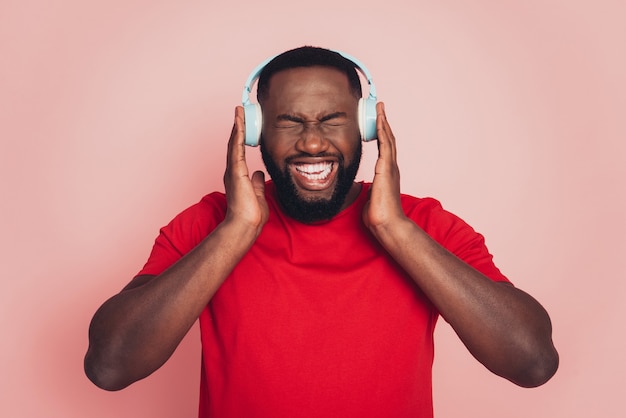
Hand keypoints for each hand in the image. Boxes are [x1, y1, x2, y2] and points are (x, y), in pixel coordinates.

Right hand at [223, 106, 268, 235]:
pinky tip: (239, 121)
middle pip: (235, 143)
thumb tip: (259, 174)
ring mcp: (233, 170)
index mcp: (238, 176)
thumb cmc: (251, 214)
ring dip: (237, 125)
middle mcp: (233, 171)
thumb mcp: (258, 194)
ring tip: (239, 110)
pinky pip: (236, 147)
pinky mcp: (236, 170)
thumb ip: (257, 183)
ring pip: (234, 142)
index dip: (241, 137)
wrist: (246, 224)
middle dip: (238, 127)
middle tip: (240, 111)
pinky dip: (238, 132)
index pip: (239, 152)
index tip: (244, 125)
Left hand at [363, 102, 406, 233]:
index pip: (385, 148)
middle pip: (388, 139)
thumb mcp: (371, 197)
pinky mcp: (386, 168)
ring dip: (384, 122)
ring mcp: (390, 167)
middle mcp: (391, 167)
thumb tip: (363, 190)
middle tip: (380, 107)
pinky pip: (385, 145)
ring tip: (380, 107)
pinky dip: (383, 131)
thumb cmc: (379, 214)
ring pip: (388, 139)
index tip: (378, 121)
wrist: (386, 223)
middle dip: (384, 122)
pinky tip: (380, 120)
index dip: (382, 133)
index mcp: (387, 173)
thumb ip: (369, 189)